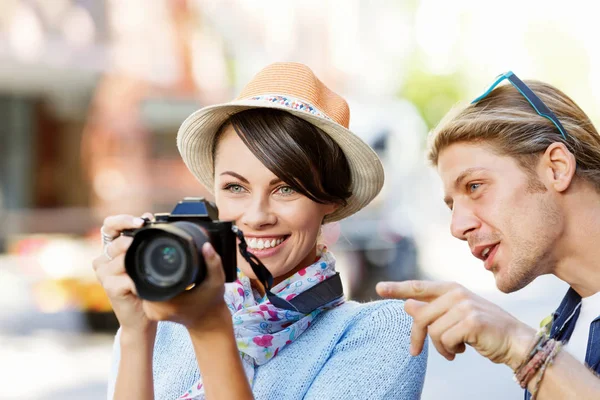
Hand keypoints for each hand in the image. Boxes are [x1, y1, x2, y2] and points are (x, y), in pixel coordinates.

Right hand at [93, 213, 155, 333]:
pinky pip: (126, 277)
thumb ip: (142, 239)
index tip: (141, 222)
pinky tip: (142, 286)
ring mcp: (104, 274)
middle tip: (148, 247)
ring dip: (137, 263)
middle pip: (116, 241)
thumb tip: (148, 216)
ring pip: (122, 258)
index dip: (122, 220)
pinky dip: (138, 280)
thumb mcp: (143, 260)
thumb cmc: (144, 287)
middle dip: (133, 242)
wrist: (141, 316)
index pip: (109, 226)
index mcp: (111, 249)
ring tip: (146, 272)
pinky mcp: (109, 287)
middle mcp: (103, 260)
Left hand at [141, 242, 229, 335]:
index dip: (152, 263)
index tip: (160, 252)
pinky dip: (152, 283)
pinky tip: (161, 275)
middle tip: (158, 255)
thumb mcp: (216, 281)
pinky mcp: (152, 311)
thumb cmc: (212, 301)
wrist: (208, 322)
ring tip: (159, 264)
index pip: (150, 278)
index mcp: (168, 304)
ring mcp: (152, 312)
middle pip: (143, 281)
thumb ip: (213, 263)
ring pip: (142, 286)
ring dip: (150, 275)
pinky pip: (145, 292)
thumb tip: (207, 246)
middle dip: (150, 268)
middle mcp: (155, 310)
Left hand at [376, 280, 535, 369]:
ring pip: (432, 331)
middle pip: (420, 316)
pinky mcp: (471, 321)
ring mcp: (465, 305)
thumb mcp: (455, 317)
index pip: (419, 287)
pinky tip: (462, 351)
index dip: (398, 288)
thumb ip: (432, 310)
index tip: (379, 289)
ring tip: (452, 350)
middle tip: (414, 351)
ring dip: (440, 347)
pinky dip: (449, 351)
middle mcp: (457, 293)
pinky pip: (445, 340)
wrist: (515, 341)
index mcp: (452, 289)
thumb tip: (407, 305)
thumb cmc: (484, 330)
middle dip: (417, 337)